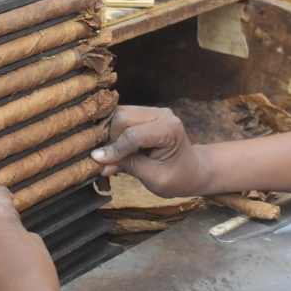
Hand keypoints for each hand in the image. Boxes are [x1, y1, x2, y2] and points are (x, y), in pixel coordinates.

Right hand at [91, 106, 210, 197]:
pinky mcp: (145, 114)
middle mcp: (162, 114)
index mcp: (170, 129)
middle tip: (109, 161)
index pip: (133, 134)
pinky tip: (118, 149)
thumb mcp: (155, 178)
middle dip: (111, 139)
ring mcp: (153, 111)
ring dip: (111, 135)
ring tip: (114, 156)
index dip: (114, 149)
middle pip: (122, 117)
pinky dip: (115, 133)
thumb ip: (129, 167)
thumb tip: (99, 163)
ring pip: (118, 114)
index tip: (97, 163)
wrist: (193, 170)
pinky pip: (122, 118)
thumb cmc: (179, 178)